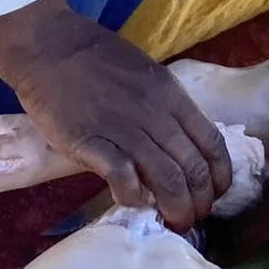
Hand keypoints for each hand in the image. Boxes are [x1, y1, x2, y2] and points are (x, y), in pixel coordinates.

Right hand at [0, 0, 231, 229]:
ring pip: (168, 180)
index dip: (220, 177)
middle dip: (200, 203)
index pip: (213, 144)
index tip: (214, 194)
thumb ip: (165, 108)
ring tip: (171, 222)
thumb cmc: (96, 58)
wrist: (49, 45)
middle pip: (195, 170)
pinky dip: (133, 198)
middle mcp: (155, 114)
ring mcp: (124, 129)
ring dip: (175, 209)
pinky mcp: (91, 142)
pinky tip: (130, 203)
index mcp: (171, 96)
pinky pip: (123, 178)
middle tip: (190, 218)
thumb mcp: (146, 74)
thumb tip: (181, 145)